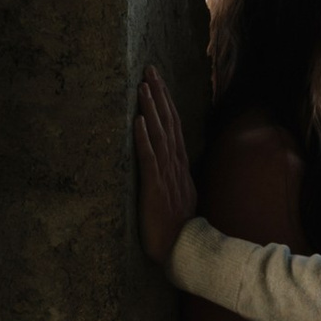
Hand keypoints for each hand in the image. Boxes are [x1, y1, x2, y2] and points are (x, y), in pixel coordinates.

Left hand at [134, 64, 199, 264]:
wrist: (183, 251)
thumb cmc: (178, 226)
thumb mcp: (179, 194)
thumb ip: (175, 175)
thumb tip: (172, 161)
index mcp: (179, 165)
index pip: (173, 126)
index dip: (165, 102)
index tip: (157, 80)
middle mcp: (175, 165)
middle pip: (168, 122)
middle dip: (159, 95)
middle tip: (149, 69)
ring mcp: (166, 175)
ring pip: (159, 135)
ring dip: (151, 109)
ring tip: (143, 86)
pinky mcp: (155, 188)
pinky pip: (149, 159)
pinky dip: (144, 139)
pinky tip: (137, 121)